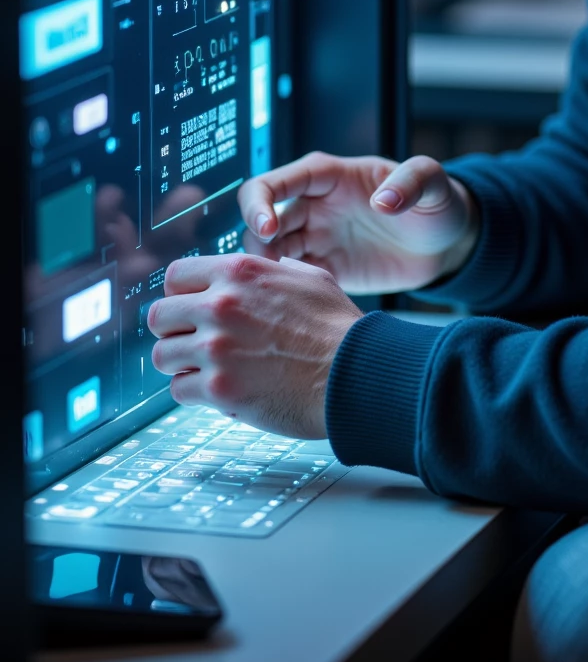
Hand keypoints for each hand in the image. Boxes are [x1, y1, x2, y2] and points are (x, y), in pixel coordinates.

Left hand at [147, 253, 358, 437]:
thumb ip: (278, 270)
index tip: (190, 309)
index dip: (181, 294)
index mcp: (241, 271)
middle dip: (174, 331)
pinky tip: (219, 391)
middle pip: (159, 315)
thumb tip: (269, 267)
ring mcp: (216, 347)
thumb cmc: (339, 329)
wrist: (355, 374)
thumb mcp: (311, 278)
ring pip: (163, 356)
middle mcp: (221, 304)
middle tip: (193, 342)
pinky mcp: (218, 388)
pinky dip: (195, 394)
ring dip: (181, 365)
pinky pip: (179, 390)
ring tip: (205, 370)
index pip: (176, 275)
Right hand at [237, 151, 478, 293]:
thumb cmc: (438, 204)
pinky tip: (291, 308)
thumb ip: (411, 182)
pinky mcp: (326, 272)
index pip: (273, 183)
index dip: (260, 203)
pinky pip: (290, 281)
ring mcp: (317, 240)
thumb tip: (383, 200)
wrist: (447, 246)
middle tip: (265, 272)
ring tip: (274, 294)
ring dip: (263, 271)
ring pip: (268, 254)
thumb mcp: (433, 184)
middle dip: (254, 245)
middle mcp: (314, 207)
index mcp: (328, 177)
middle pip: (260, 221)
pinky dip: (282, 292)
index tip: (267, 229)